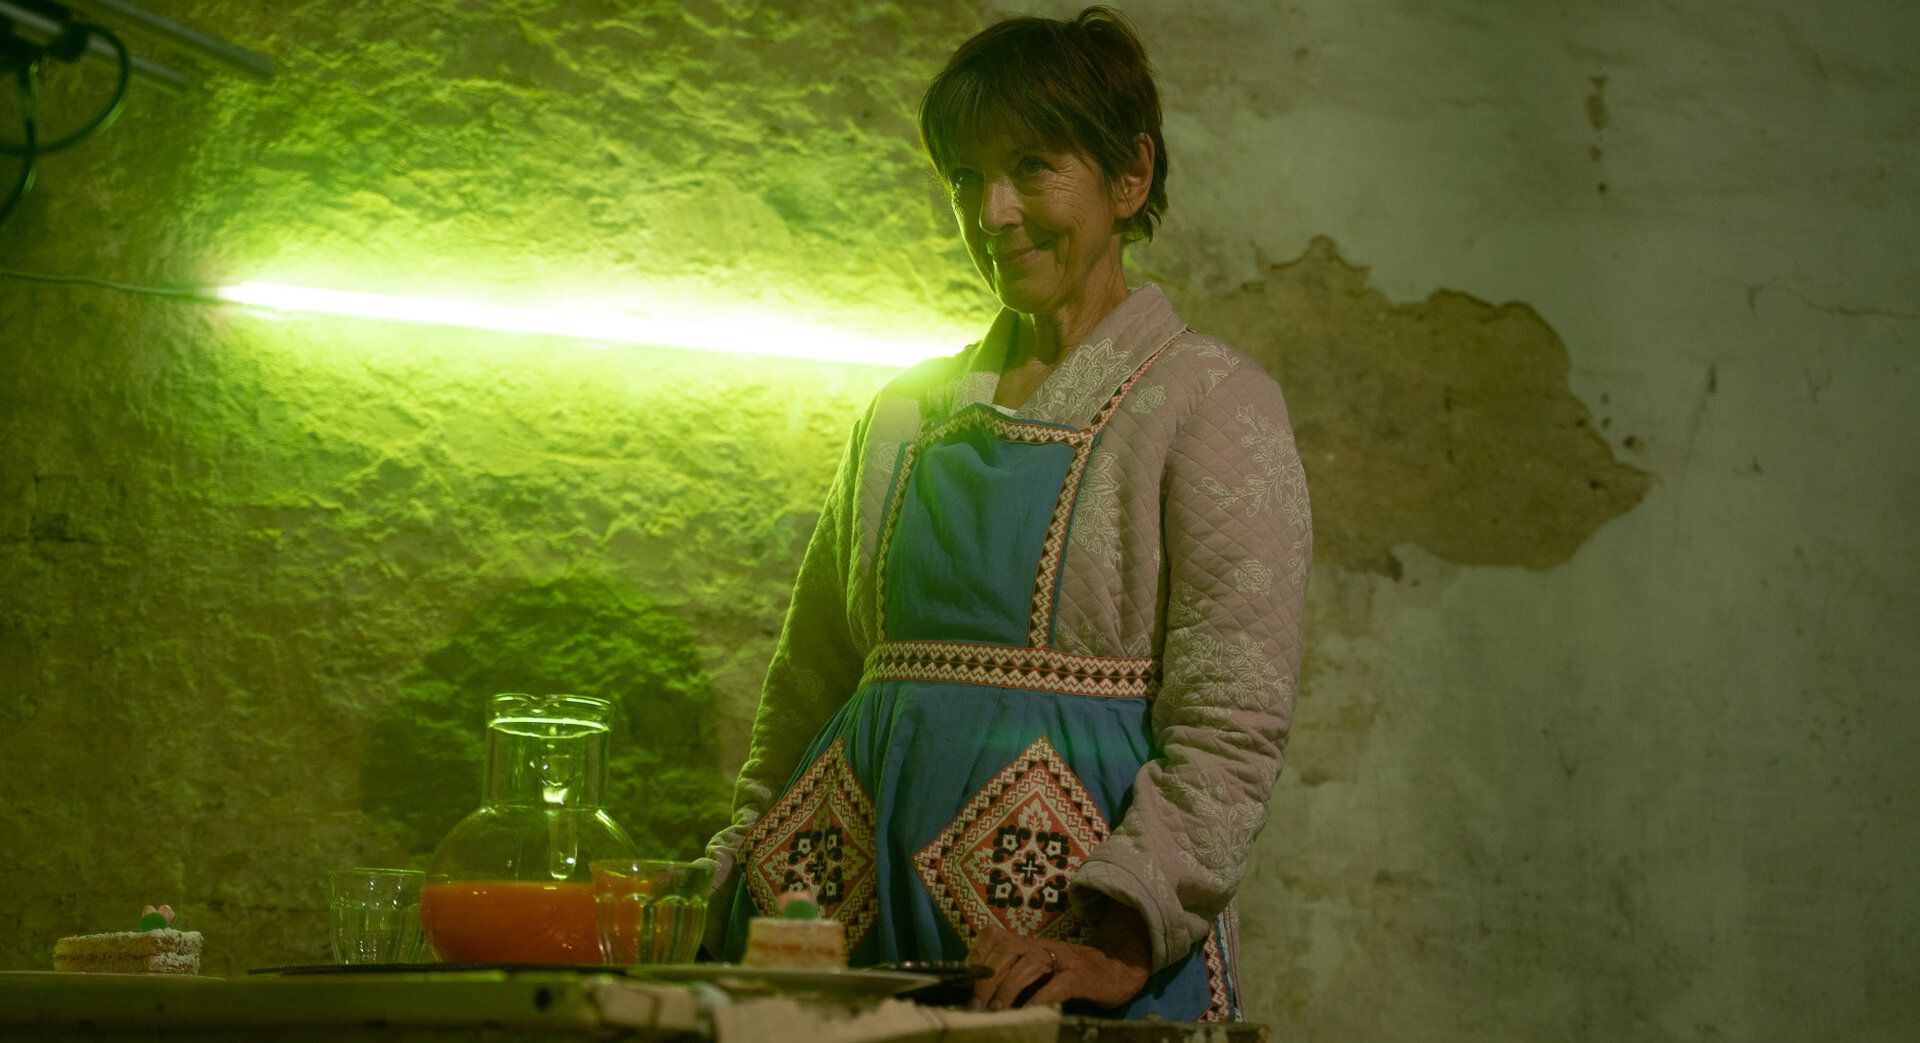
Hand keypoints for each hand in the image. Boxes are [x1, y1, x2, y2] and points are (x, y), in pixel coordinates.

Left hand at [967, 905, 1151, 1010]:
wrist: (1118, 968)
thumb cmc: (1073, 974)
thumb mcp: (1041, 968)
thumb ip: (1016, 973)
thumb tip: (982, 995)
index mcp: (1029, 942)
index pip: (994, 938)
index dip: (976, 956)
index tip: (963, 981)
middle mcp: (1043, 945)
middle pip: (1006, 952)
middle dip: (986, 979)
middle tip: (975, 1006)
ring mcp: (1063, 958)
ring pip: (1027, 966)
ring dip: (1007, 990)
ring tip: (995, 1011)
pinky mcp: (1081, 976)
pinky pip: (1056, 986)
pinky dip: (1039, 999)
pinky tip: (1028, 1013)